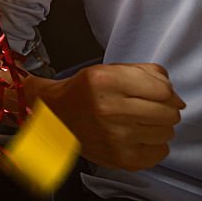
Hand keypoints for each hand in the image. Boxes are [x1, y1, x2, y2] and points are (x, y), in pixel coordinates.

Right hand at [37, 63, 184, 170]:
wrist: (56, 116)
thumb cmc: (83, 93)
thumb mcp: (107, 69)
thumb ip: (144, 72)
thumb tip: (171, 91)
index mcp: (104, 81)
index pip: (163, 89)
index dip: (165, 90)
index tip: (159, 92)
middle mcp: (109, 109)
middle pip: (169, 113)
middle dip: (163, 108)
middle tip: (146, 106)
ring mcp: (116, 137)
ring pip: (167, 132)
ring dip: (157, 126)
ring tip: (137, 121)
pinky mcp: (122, 158)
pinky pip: (160, 152)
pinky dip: (153, 144)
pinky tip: (135, 135)